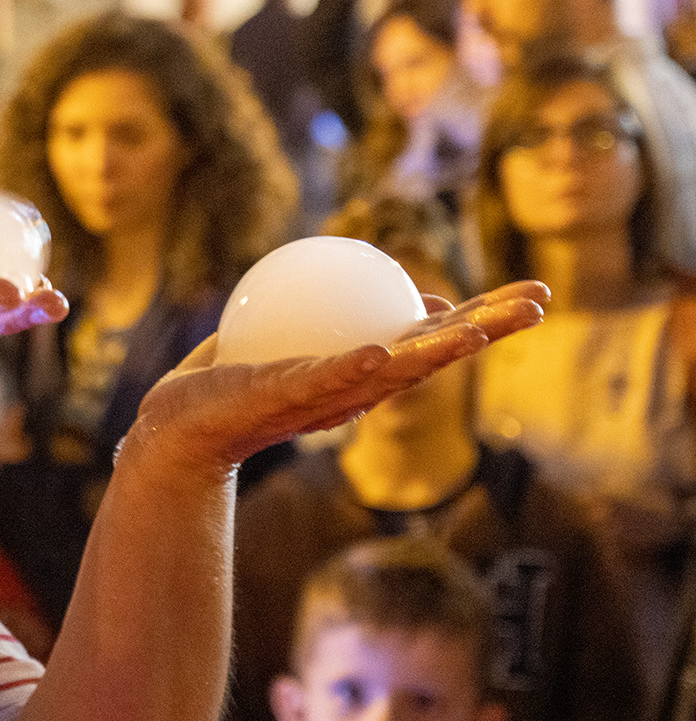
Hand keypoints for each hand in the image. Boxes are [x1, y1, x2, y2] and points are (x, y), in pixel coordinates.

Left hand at [128, 282, 547, 472]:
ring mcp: (327, 395)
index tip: (532, 296)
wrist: (179, 432)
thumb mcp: (290, 336)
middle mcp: (359, 387)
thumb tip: (401, 289)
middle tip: (541, 302)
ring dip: (439, 351)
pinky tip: (379, 351)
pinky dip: (352, 367)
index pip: (437, 338)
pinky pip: (325, 380)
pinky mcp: (287, 398)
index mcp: (366, 371)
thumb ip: (341, 312)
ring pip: (395, 371)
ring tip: (482, 329)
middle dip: (490, 331)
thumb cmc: (232, 384)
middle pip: (436, 355)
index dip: (486, 318)